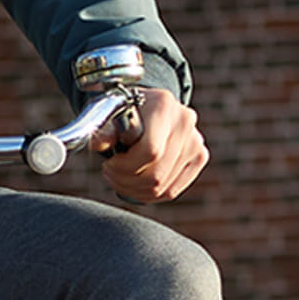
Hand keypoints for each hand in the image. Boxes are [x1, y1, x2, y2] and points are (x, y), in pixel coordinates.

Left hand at [95, 86, 207, 207]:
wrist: (147, 107)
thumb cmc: (125, 112)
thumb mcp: (109, 114)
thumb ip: (103, 130)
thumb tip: (99, 143)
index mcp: (163, 105)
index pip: (150, 151)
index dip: (125, 166)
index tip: (109, 163)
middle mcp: (185, 121)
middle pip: (156, 173)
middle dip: (126, 180)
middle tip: (110, 172)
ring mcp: (195, 141)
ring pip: (162, 187)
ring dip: (134, 189)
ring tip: (119, 177)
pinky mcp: (199, 157)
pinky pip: (171, 191)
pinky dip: (148, 194)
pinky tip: (134, 183)